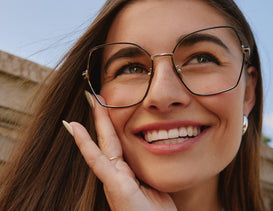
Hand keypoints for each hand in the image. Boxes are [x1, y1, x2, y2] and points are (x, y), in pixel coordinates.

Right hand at [63, 93, 176, 210]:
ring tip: (90, 99)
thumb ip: (146, 169)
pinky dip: (84, 143)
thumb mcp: (153, 184)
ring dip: (95, 121)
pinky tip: (75, 128)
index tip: (105, 107)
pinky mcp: (113, 184)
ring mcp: (112, 178)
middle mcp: (116, 173)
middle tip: (94, 95)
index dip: (109, 125)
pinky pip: (97, 160)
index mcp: (125, 172)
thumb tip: (154, 150)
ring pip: (101, 144)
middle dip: (101, 116)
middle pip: (106, 138)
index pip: (115, 143)